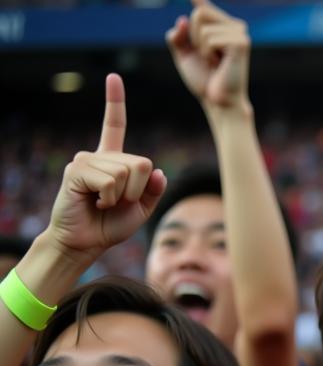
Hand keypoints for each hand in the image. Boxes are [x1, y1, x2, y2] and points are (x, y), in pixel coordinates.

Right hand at [47, 74, 165, 262]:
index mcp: (113, 161)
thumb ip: (153, 190)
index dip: (115, 102)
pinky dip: (110, 199)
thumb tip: (158, 170)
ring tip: (104, 204)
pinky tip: (96, 203)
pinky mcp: (77, 171)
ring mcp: (86, 161)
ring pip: (127, 172)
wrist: (86, 243)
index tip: (113, 77)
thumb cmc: (110, 226)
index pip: (115, 125)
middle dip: (137, 191)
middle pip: (141, 163)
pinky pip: (111, 181)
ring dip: (123, 196)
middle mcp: (98, 155)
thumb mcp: (141, 209)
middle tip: (117, 203)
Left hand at [166, 0, 250, 111]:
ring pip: (203, 24)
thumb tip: (182, 20)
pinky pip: (210, 37)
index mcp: (224, 28)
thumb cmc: (205, 82)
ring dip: (201, 47)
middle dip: (194, 36)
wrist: (218, 103)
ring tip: (214, 62)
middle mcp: (235, 27)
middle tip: (207, 58)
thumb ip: (178, 37)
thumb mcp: (184, 56)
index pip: (205, 7)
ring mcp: (240, 34)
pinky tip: (219, 64)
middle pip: (200, 12)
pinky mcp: (241, 44)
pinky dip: (208, 52)